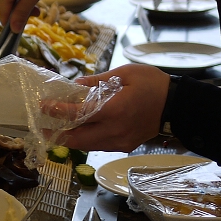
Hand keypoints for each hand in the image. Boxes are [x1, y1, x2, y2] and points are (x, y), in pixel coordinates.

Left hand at [53, 65, 170, 151]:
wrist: (177, 105)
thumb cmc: (153, 84)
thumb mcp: (125, 74)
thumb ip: (97, 82)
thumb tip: (75, 86)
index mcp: (114, 110)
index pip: (79, 114)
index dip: (58, 111)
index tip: (44, 106)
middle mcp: (115, 130)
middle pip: (78, 139)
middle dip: (58, 134)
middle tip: (43, 127)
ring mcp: (120, 141)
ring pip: (87, 146)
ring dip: (70, 139)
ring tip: (57, 130)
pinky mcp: (125, 146)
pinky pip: (99, 146)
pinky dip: (86, 140)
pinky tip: (79, 132)